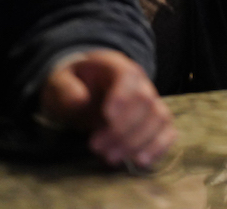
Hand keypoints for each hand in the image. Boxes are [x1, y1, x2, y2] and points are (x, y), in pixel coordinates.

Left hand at [39, 50, 176, 168]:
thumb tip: (80, 100)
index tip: (106, 118)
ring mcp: (151, 101)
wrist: (84, 89)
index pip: (129, 77)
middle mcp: (141, 82)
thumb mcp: (58, 82)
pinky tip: (140, 161)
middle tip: (96, 147)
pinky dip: (159, 147)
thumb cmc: (73, 86)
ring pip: (160, 118)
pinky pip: (168, 132)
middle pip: (146, 102)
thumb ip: (64, 88)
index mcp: (117, 67)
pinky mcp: (155, 121)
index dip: (122, 98)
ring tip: (111, 158)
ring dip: (138, 142)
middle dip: (123, 129)